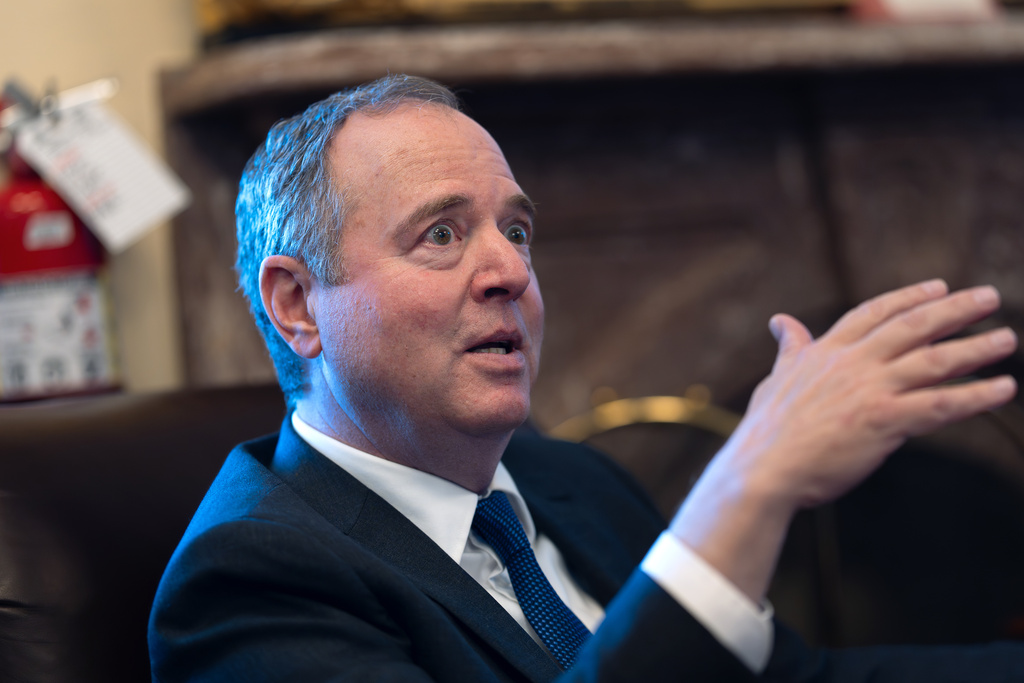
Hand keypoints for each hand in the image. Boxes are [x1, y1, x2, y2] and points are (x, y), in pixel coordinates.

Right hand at [670, 280, 1016, 601]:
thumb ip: (791, 348)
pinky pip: (939, 405)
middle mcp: (852, 363)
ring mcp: (870, 390)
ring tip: (1007, 339)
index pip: (874, 312)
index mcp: (826, 351)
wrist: (763, 469)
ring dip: (975, 348)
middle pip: (913, 326)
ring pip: (933, 361)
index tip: (938, 286)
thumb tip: (781, 321)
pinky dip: (975, 396)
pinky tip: (1003, 389)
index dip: (909, 297)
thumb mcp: (776, 378)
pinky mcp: (884, 421)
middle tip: (989, 297)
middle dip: (954, 309)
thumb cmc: (766, 431)